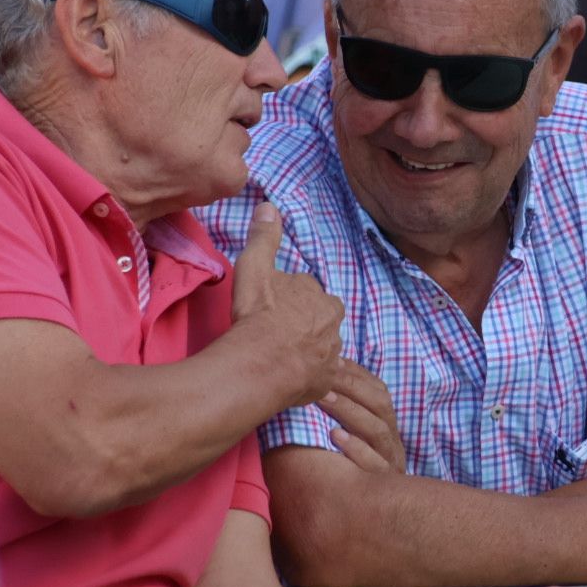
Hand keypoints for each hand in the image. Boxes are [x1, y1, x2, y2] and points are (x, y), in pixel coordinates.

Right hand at [230, 202, 344, 406]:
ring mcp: (331, 353)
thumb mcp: (255, 269)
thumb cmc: (258, 315)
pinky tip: (298, 378)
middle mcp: (331, 322)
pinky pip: (326, 377)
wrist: (262, 363)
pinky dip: (316, 376)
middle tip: (275, 331)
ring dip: (307, 348)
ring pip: (322, 346)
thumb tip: (269, 206)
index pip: (305, 291)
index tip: (269, 307)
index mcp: (318, 295)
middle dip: (302, 322)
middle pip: (318, 318)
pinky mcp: (327, 381)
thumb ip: (263, 238)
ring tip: (282, 355)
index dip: (286, 298)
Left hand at [322, 362, 405, 472]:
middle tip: (323, 377)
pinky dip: (356, 449)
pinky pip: (374, 465)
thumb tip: (318, 380)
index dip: (356, 374)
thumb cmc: (353, 469)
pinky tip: (335, 438)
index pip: (377, 390)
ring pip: (377, 430)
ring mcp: (391, 461)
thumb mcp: (354, 438)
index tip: (330, 361)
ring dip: (350, 412)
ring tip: (325, 399)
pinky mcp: (385, 483)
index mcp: (387, 423)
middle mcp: (392, 439)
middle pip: (380, 404)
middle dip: (351, 387)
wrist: (374, 517)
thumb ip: (343, 413)